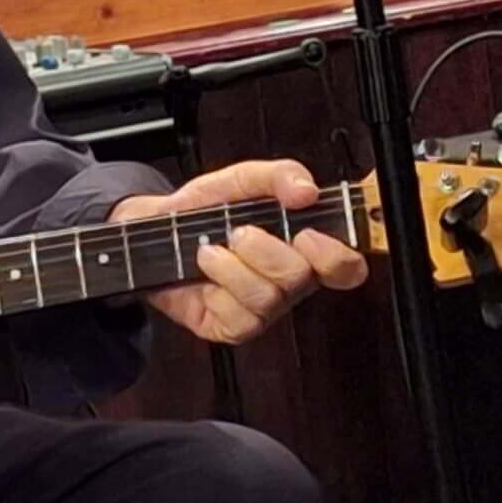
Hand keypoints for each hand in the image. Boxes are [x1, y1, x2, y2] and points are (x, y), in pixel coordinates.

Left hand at [108, 159, 367, 346]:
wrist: (155, 230)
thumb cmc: (205, 209)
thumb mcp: (242, 180)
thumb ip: (278, 175)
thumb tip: (306, 189)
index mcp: (303, 249)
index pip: (346, 267)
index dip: (336, 257)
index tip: (308, 235)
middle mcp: (288, 282)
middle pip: (302, 280)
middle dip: (266, 250)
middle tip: (240, 232)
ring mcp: (263, 308)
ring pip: (268, 298)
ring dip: (233, 265)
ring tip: (212, 248)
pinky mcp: (235, 327)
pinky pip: (240, 317)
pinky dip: (217, 284)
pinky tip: (205, 268)